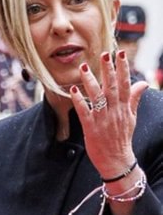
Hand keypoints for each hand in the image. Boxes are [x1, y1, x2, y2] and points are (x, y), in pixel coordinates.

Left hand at [70, 50, 147, 176]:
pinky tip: (73, 90)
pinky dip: (79, 101)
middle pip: (112, 87)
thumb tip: (142, 84)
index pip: (125, 84)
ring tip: (84, 67)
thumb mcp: (131, 118)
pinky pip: (84, 112)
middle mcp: (114, 112)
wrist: (116, 161)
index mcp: (124, 108)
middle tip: (104, 54)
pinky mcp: (91, 128)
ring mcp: (102, 120)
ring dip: (91, 81)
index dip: (123, 68)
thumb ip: (134, 99)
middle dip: (108, 70)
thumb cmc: (121, 139)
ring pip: (97, 97)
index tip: (121, 54)